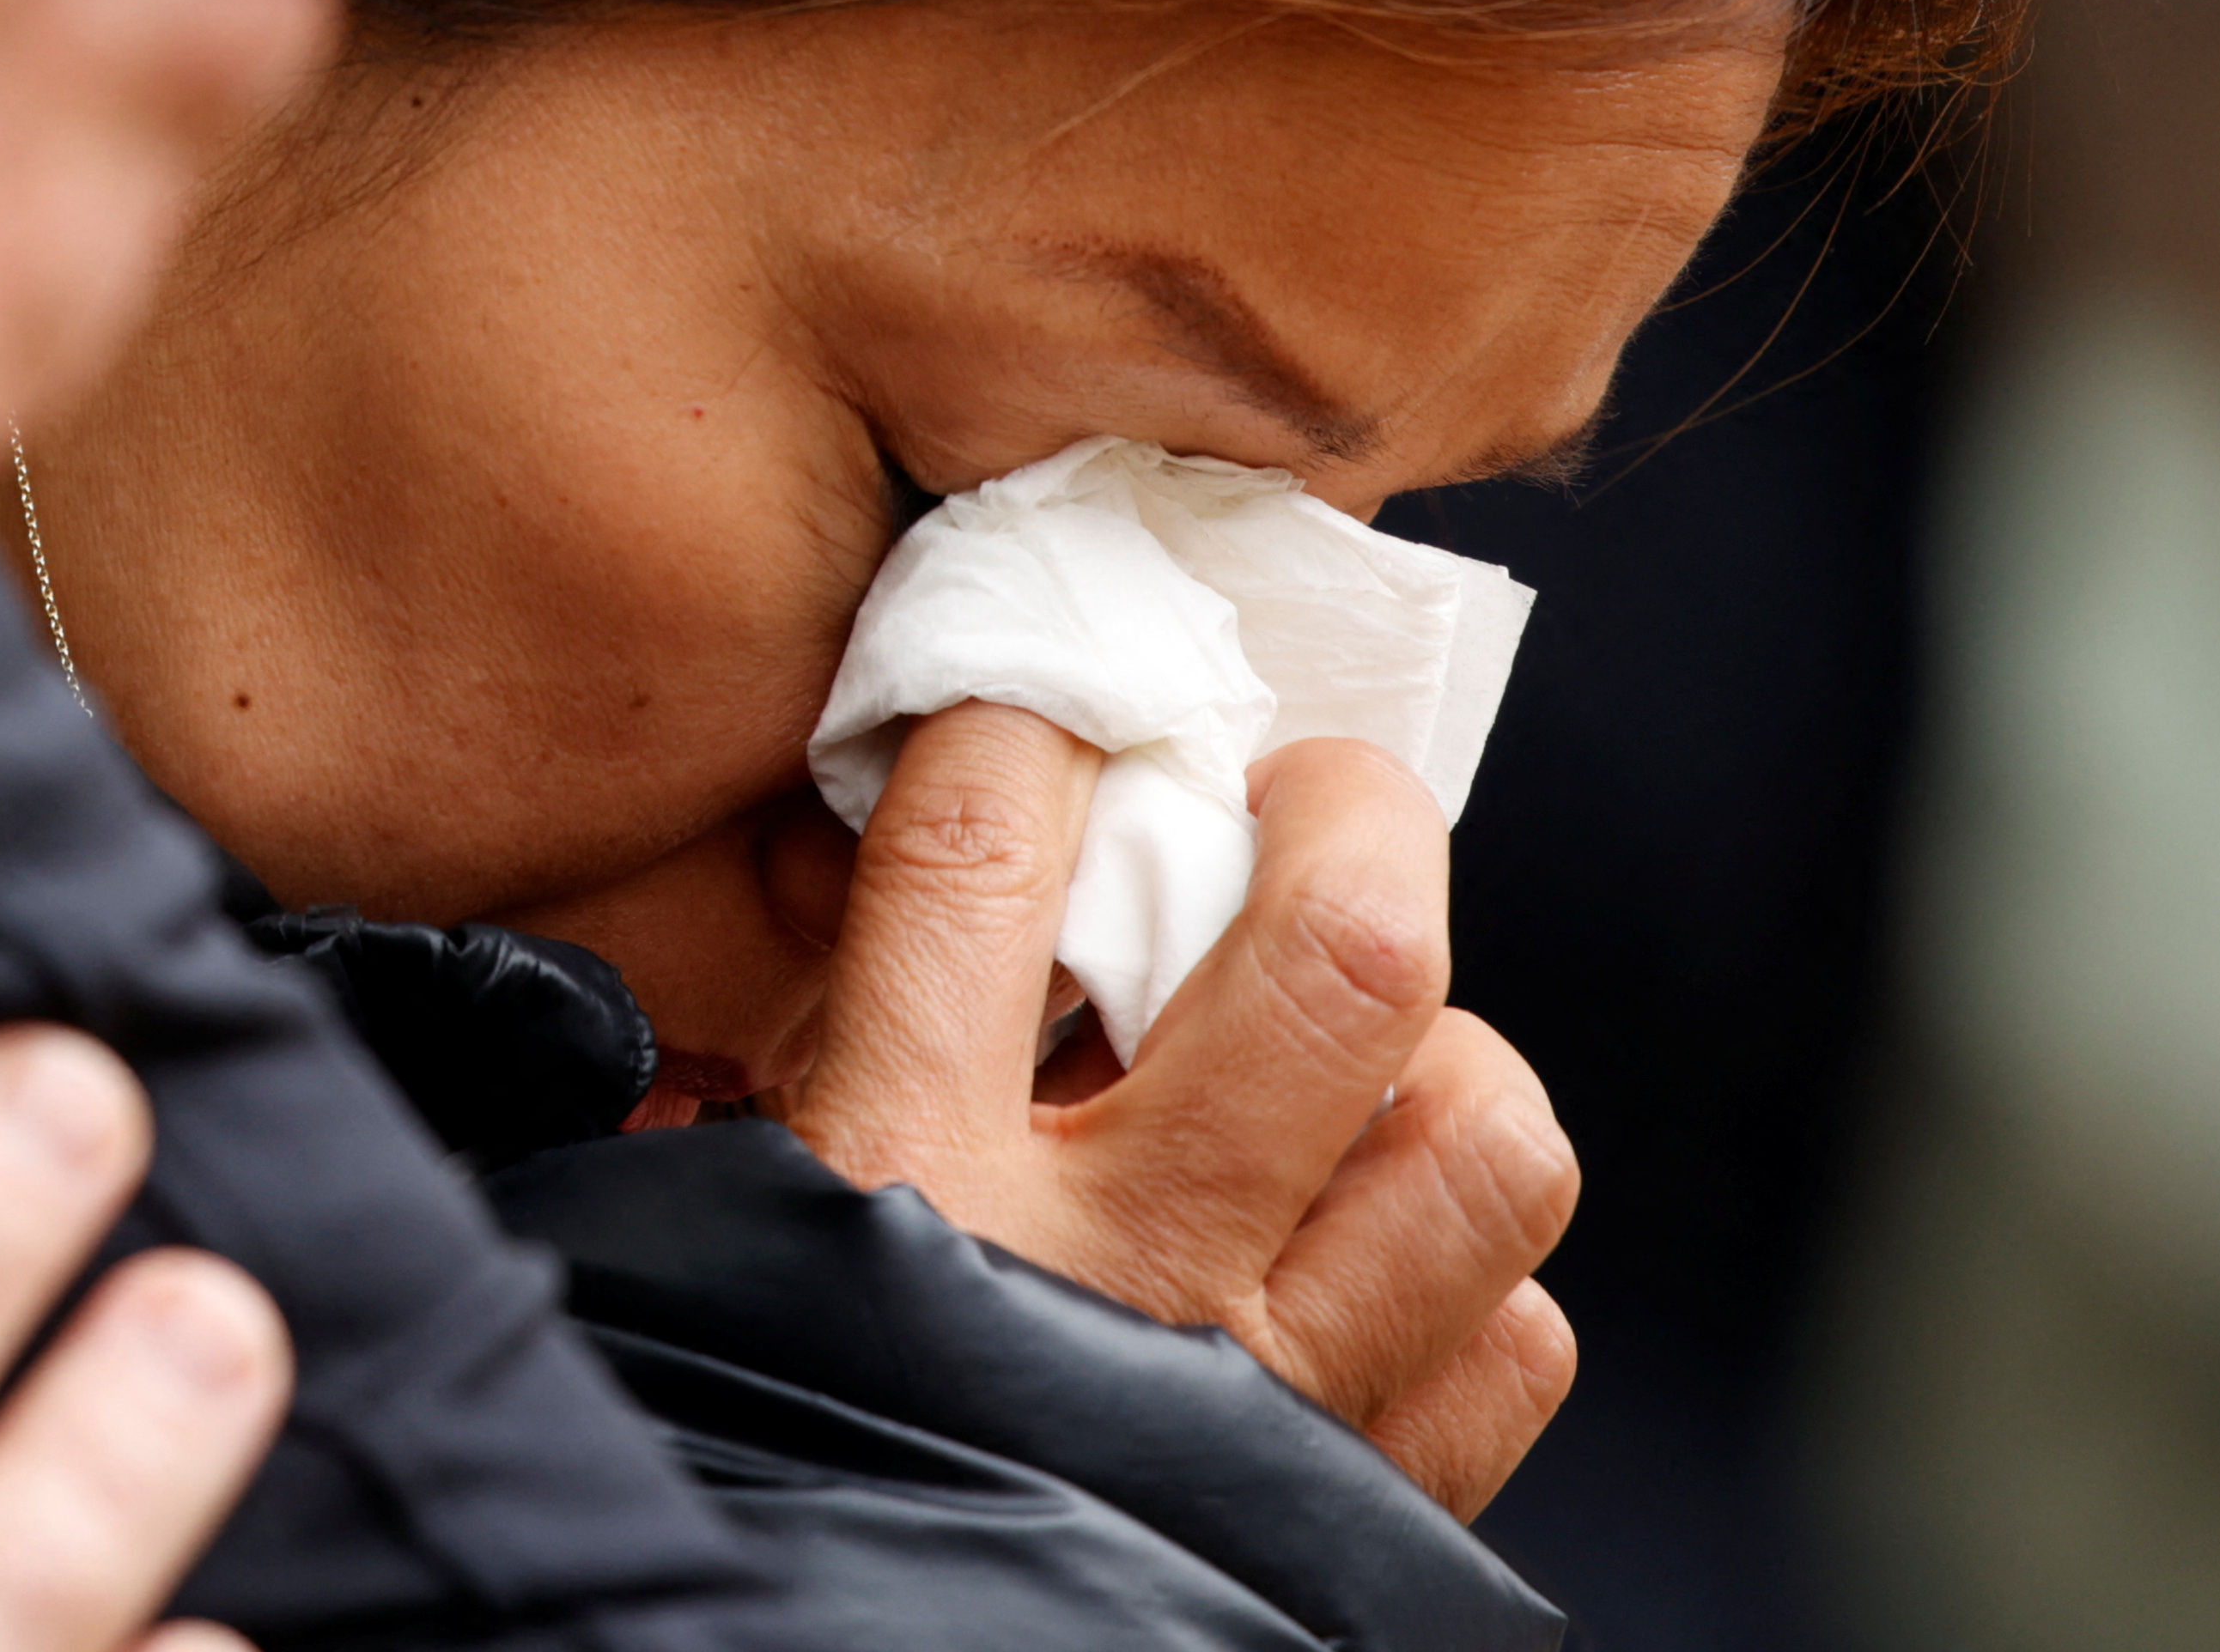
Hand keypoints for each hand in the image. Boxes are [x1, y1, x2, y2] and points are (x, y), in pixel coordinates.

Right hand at [778, 708, 1579, 1516]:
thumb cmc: (744, 1426)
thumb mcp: (705, 1212)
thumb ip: (769, 1046)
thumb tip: (846, 852)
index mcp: (897, 1168)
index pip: (995, 849)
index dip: (1033, 726)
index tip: (1048, 710)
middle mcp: (1114, 1262)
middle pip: (1343, 955)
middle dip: (1345, 814)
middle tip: (1297, 795)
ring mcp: (1265, 1390)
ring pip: (1481, 1140)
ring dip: (1442, 1057)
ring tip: (1363, 1046)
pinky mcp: (1363, 1509)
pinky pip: (1514, 1337)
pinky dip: (1467, 1272)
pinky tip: (1365, 1248)